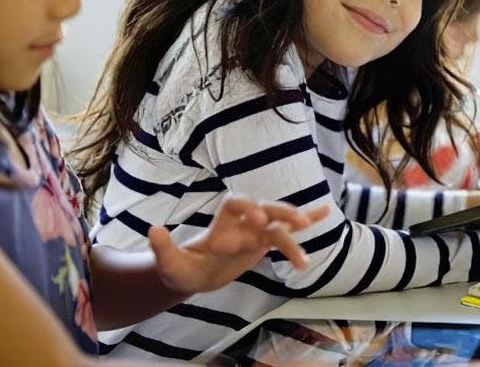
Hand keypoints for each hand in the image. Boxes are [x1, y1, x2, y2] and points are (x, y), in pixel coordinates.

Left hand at [147, 196, 328, 292]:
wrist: (195, 276)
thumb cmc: (181, 269)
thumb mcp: (168, 263)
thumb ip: (163, 248)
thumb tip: (153, 230)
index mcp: (221, 223)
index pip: (236, 204)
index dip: (247, 208)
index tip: (254, 221)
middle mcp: (241, 223)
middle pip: (264, 207)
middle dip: (279, 211)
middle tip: (295, 222)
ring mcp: (256, 232)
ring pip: (280, 221)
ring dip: (296, 224)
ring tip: (309, 234)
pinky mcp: (265, 243)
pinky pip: (289, 232)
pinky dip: (308, 220)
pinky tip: (326, 211)